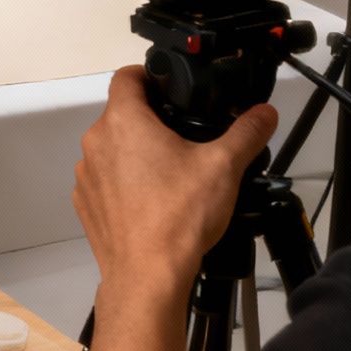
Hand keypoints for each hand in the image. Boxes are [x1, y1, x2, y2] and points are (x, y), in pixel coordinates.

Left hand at [72, 67, 278, 303]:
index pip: (126, 76)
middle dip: (152, 120)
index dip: (148, 75)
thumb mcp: (224, 166)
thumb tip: (264, 113)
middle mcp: (95, 142)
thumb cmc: (180, 214)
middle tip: (185, 136)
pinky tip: (153, 201)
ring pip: (112, 148)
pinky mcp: (86, 203)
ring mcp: (86, 175)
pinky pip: (105, 180)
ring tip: (173, 172)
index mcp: (123, 121)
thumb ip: (246, 133)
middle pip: (121, 114)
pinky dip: (125, 183)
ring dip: (137, 152)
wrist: (148, 274)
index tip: (170, 87)